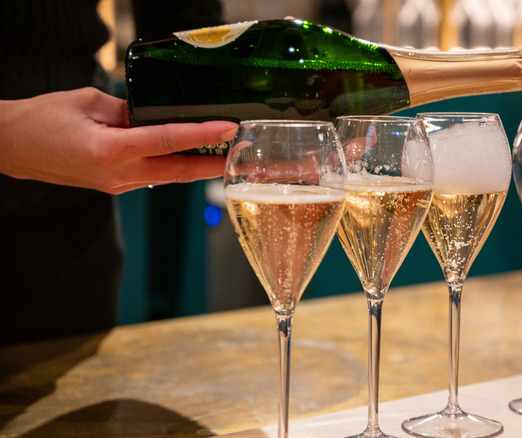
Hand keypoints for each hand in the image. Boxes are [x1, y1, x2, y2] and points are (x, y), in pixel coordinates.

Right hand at [0, 87, 237, 193]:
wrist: (11, 147)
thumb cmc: (42, 121)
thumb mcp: (88, 101)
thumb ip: (129, 110)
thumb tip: (159, 115)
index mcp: (109, 150)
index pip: (168, 141)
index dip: (203, 135)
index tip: (229, 129)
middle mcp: (118, 175)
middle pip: (178, 172)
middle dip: (214, 164)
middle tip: (243, 152)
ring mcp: (117, 186)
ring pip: (168, 178)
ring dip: (198, 168)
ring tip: (226, 153)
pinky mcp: (115, 187)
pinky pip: (153, 177)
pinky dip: (175, 167)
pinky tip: (192, 157)